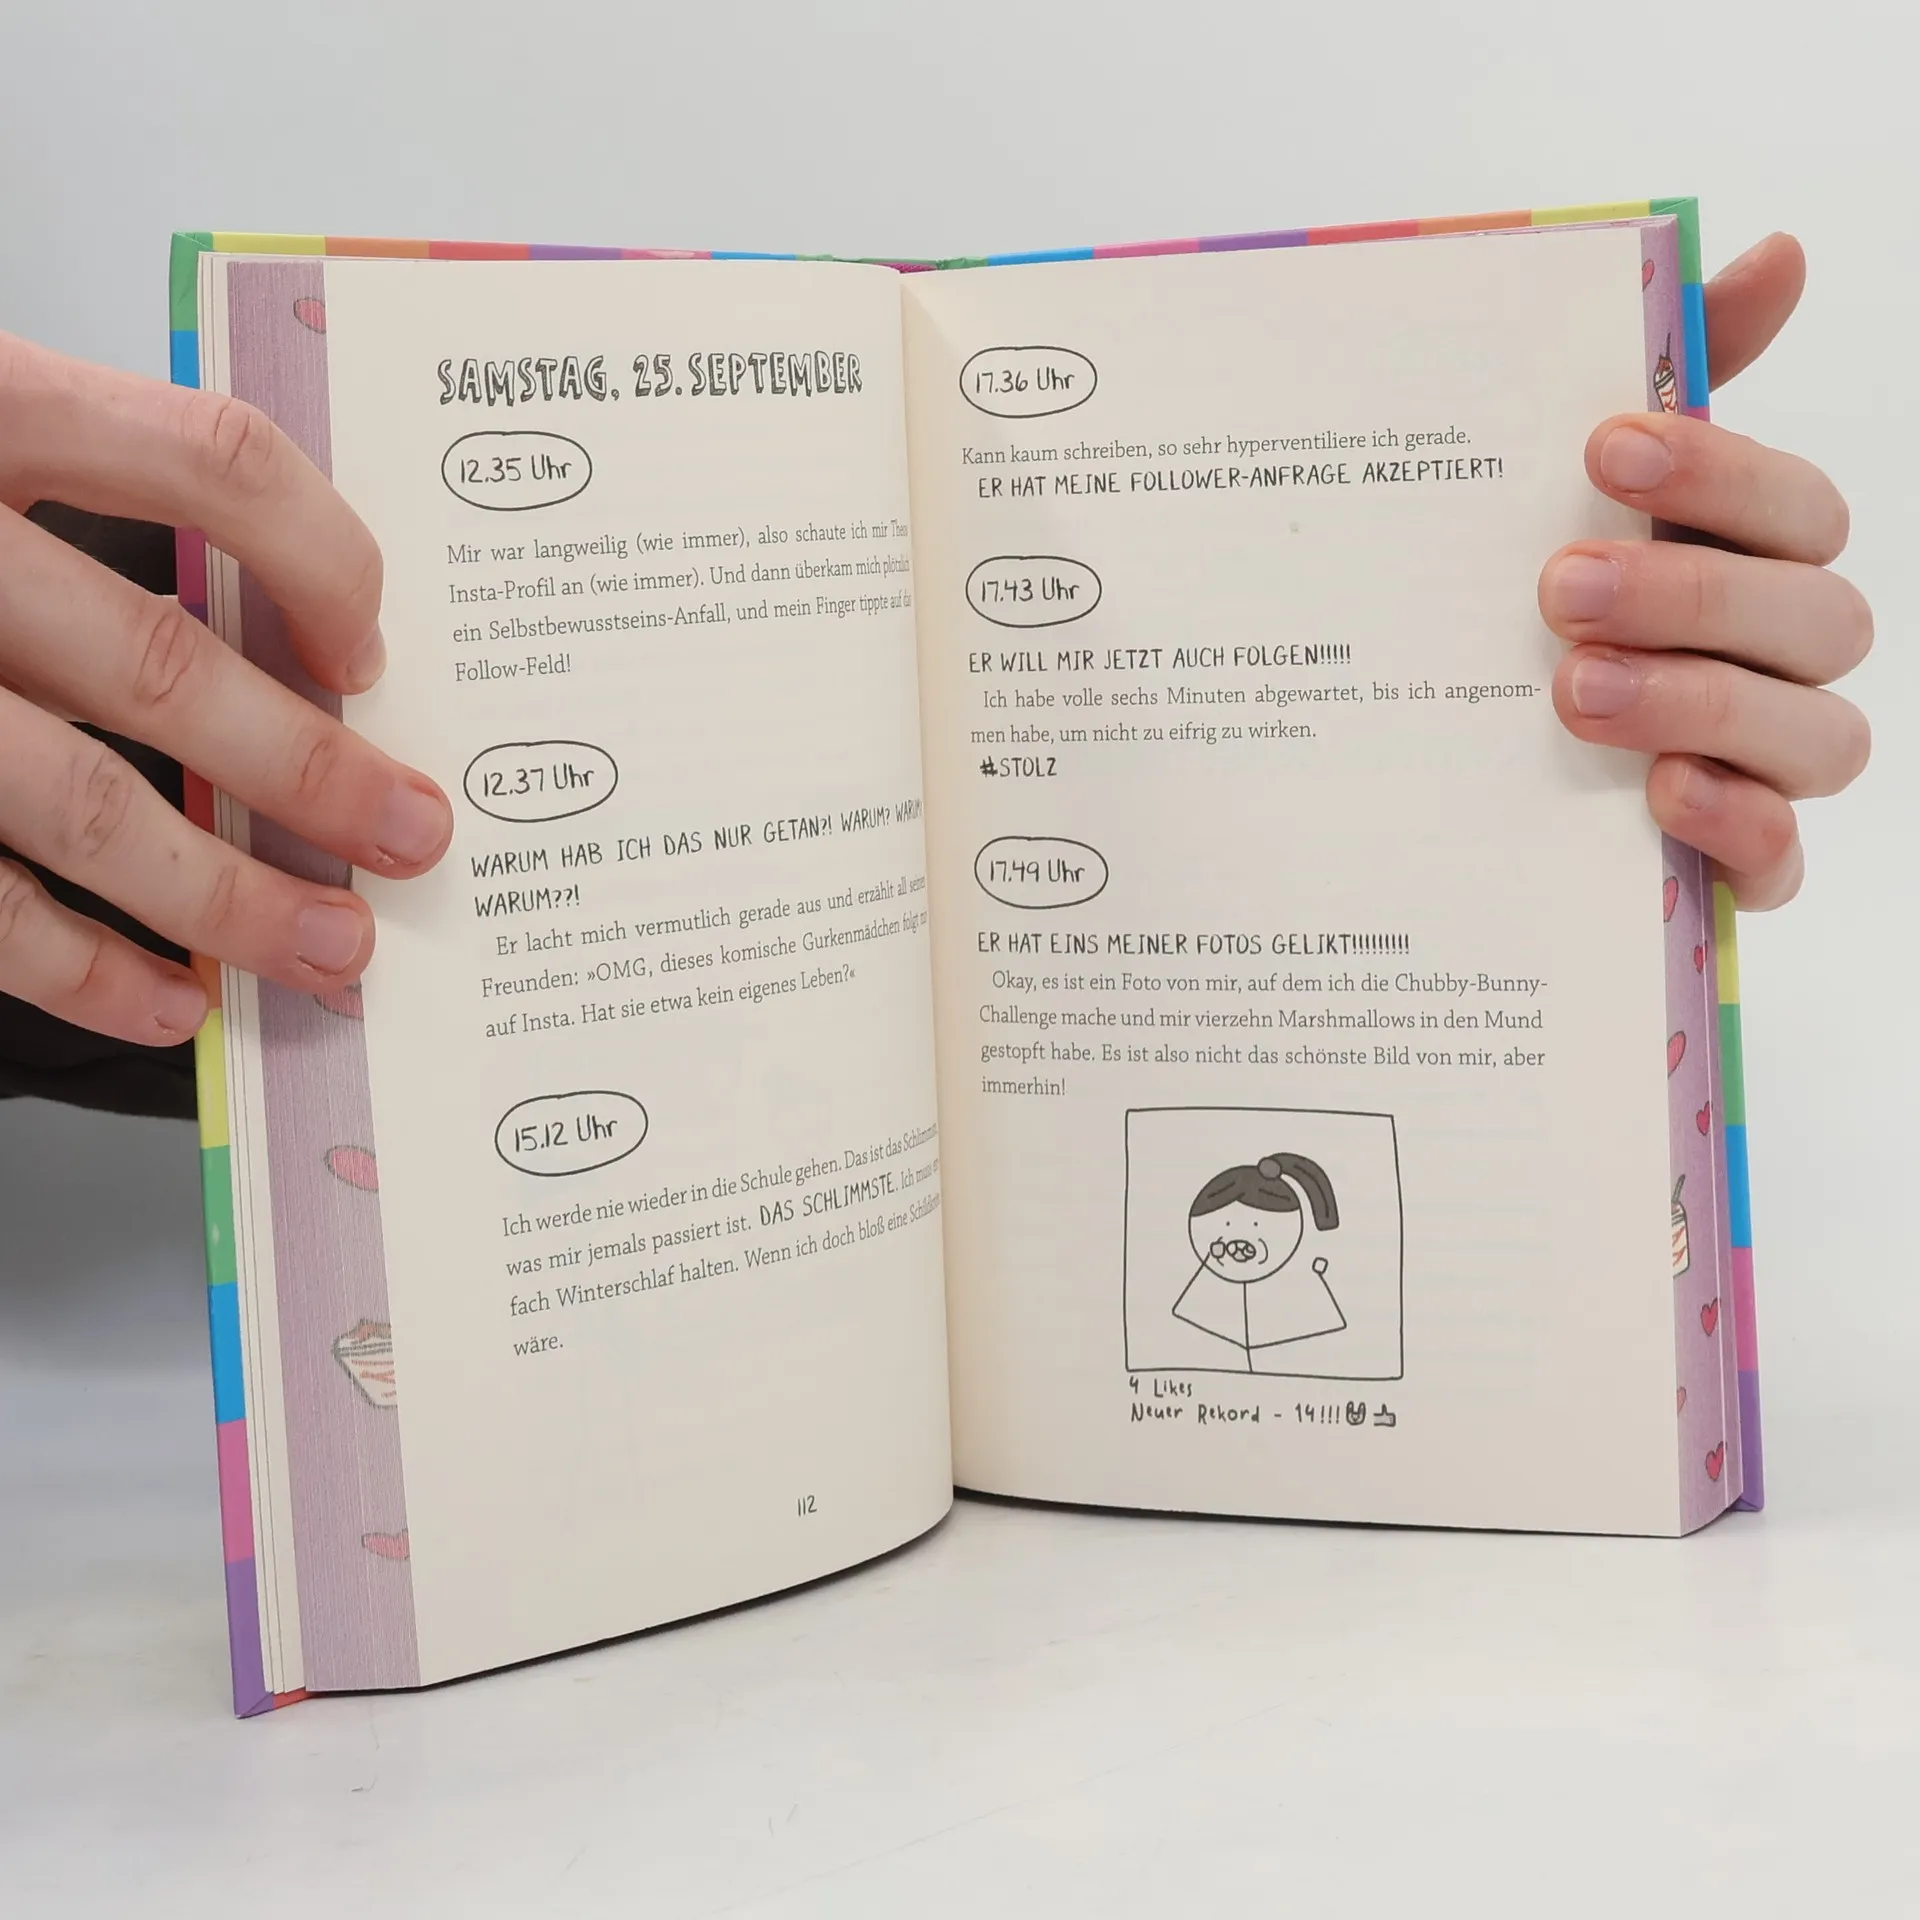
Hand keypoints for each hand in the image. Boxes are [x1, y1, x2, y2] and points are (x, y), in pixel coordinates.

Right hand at [0, 335, 451, 1044]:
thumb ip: (73, 470)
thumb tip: (271, 615)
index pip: (211, 462)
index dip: (321, 558)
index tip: (370, 648)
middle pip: (159, 665)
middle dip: (310, 772)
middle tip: (416, 836)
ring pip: (76, 804)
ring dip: (223, 895)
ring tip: (328, 949)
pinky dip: (81, 966)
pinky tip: (171, 1001)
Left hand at [1538, 233, 1870, 908]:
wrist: (1453, 761)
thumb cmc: (1538, 601)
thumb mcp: (1574, 497)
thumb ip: (1674, 383)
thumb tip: (1776, 253)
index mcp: (1753, 559)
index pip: (1797, 505)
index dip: (1718, 468)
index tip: (1604, 447)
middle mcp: (1782, 658)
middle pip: (1815, 615)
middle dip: (1691, 593)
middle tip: (1557, 587)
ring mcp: (1770, 764)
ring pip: (1819, 735)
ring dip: (1703, 701)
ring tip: (1576, 691)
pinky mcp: (1737, 862)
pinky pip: (1781, 861)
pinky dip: (1737, 826)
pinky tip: (1662, 792)